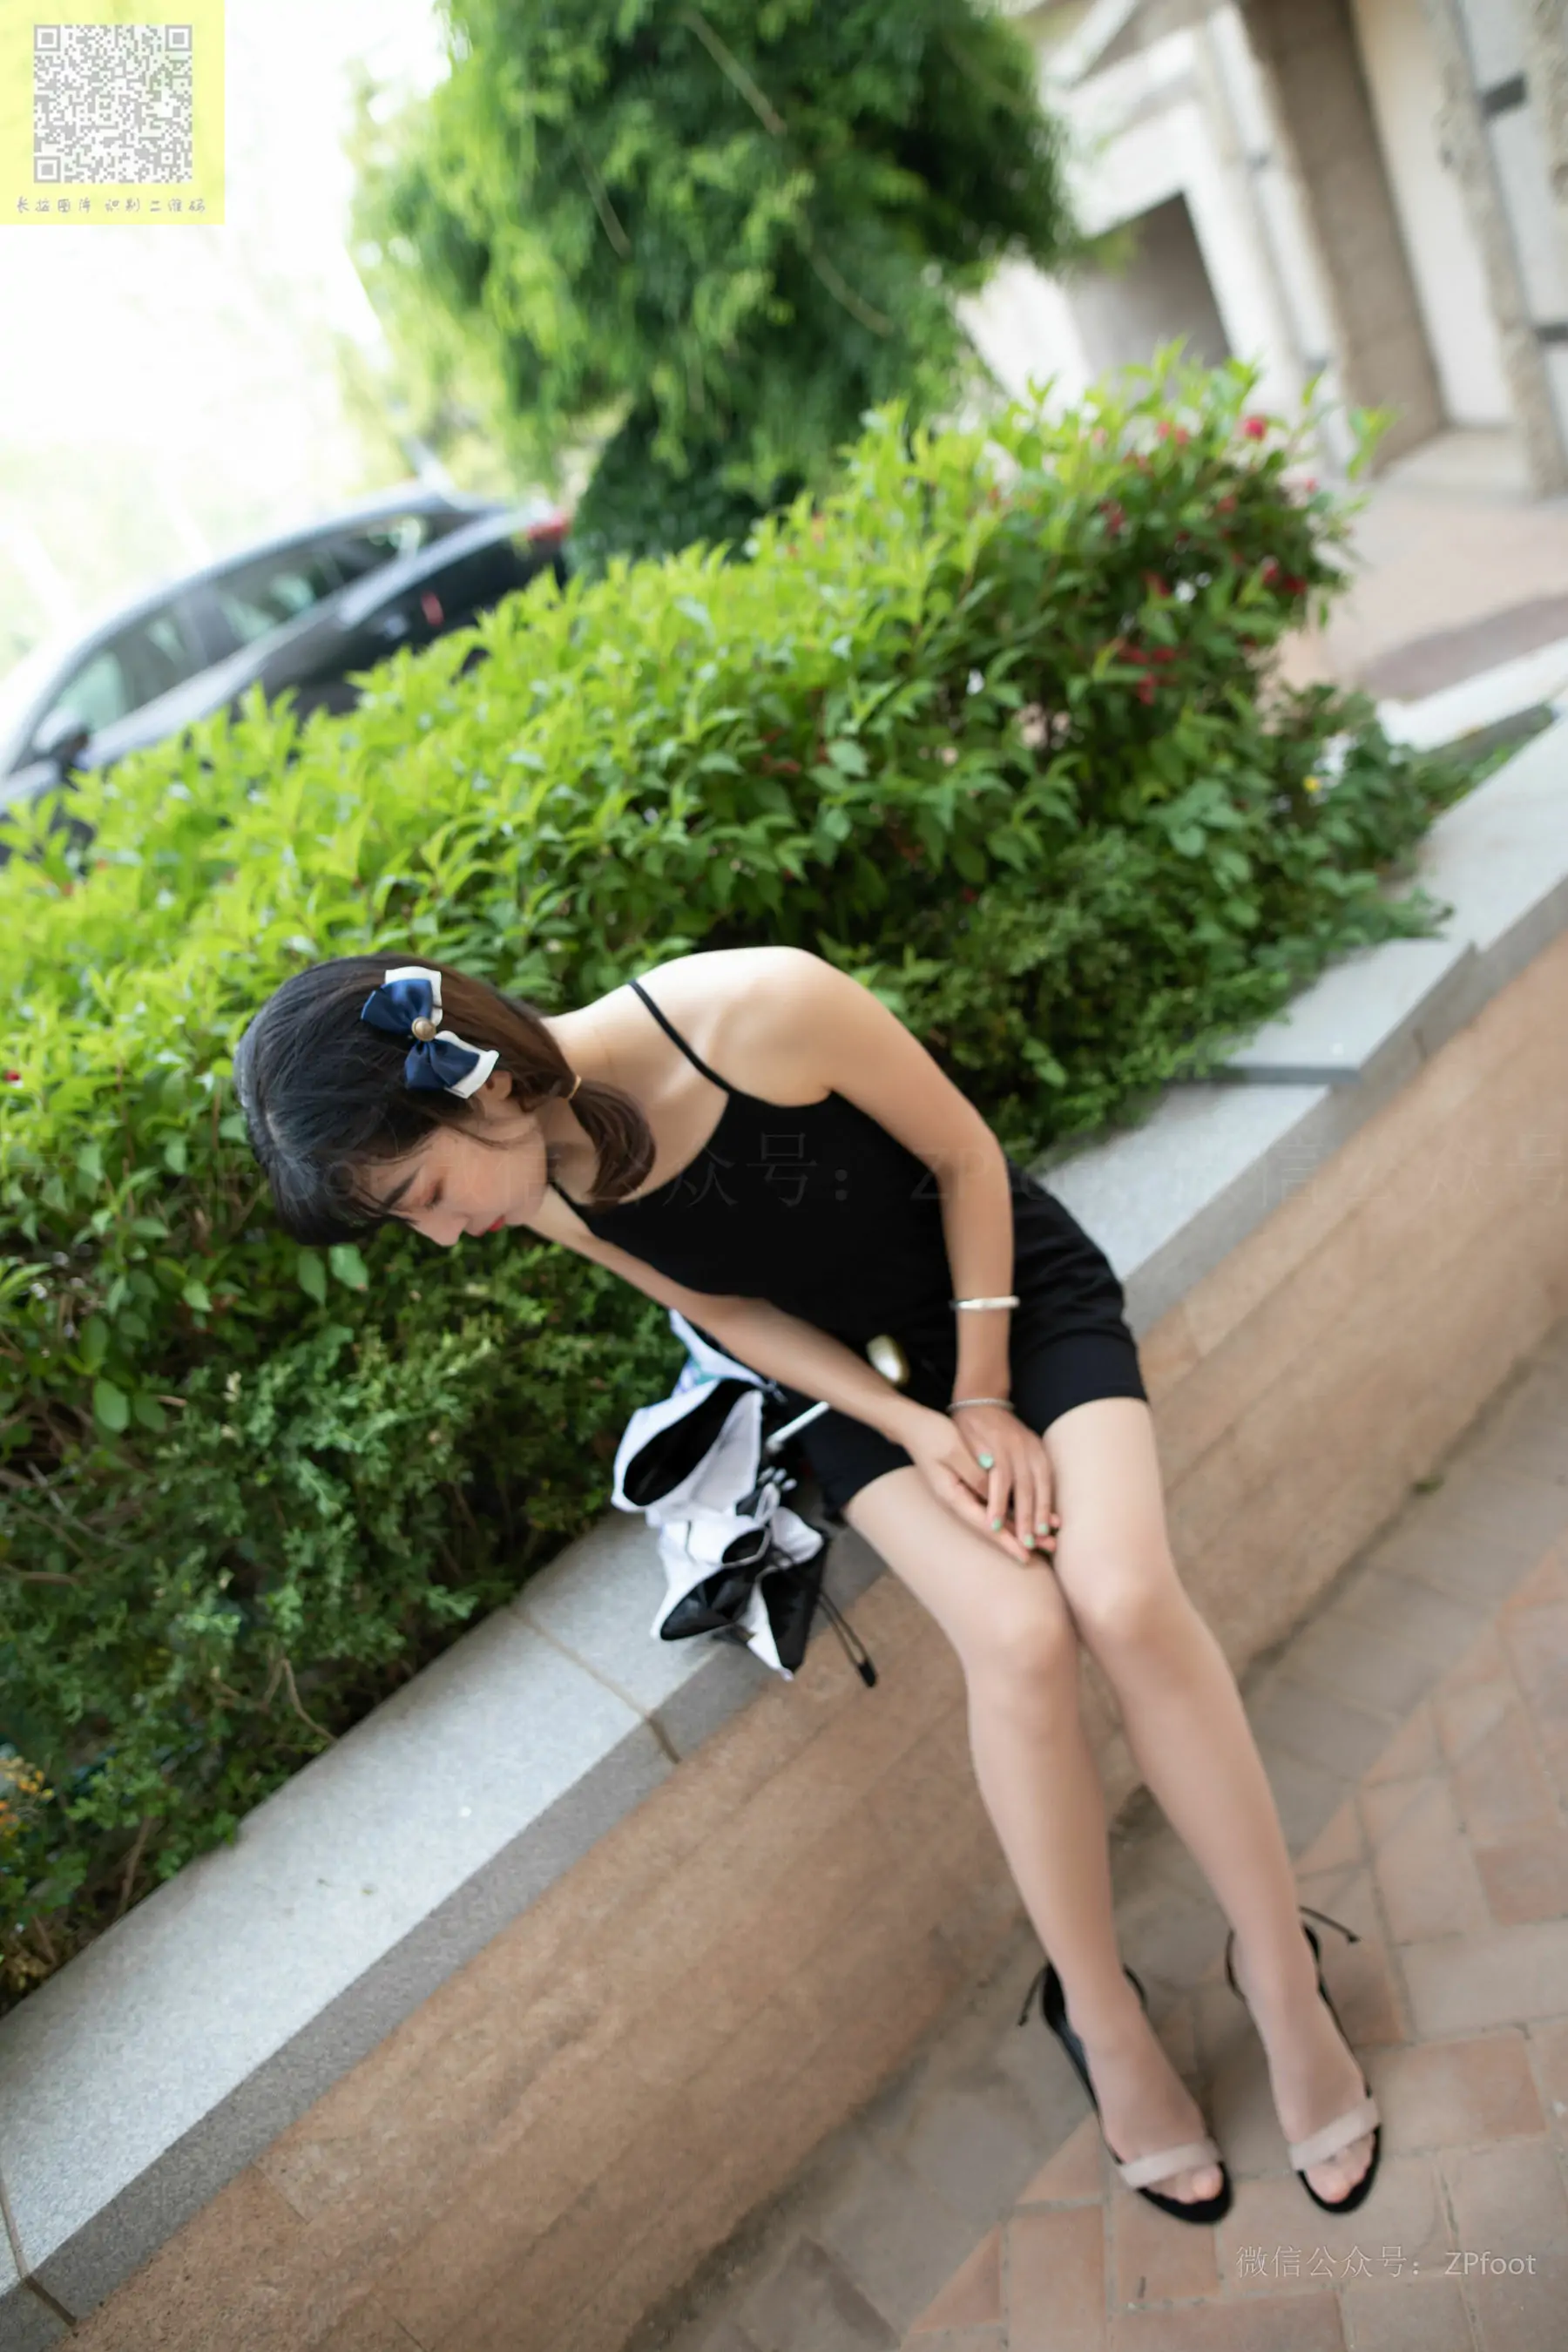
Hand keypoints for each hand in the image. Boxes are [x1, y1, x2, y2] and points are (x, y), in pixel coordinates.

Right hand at [898, 1402, 1058, 1565]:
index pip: (984, 1525)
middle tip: (1048, 1548)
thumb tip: (996, 1495)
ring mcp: (964, 1494)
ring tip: (1046, 1537)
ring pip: (996, 1517)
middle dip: (1020, 1538)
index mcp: (952, 1496)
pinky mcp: (969, 1484)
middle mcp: (959, 1501)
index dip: (1006, 1540)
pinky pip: (994, 1503)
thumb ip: (976, 1474)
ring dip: (1020, 1527)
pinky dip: (1013, 1510)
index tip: (1025, 1554)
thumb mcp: (954, 1451)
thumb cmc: (932, 1435)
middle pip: (992, 1527)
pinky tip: (1028, 1516)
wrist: (914, 1424)